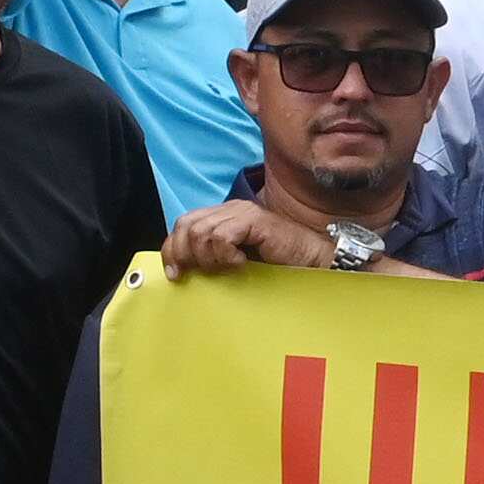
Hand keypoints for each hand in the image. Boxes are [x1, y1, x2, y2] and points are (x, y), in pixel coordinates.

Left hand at [162, 201, 339, 274]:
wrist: (310, 262)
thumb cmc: (276, 265)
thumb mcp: (233, 263)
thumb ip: (211, 258)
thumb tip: (182, 270)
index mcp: (222, 216)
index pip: (183, 224)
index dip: (172, 249)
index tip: (176, 275)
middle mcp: (229, 209)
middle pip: (186, 225)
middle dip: (185, 254)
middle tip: (199, 273)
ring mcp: (242, 212)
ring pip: (201, 232)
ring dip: (209, 258)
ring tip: (228, 267)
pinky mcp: (254, 219)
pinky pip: (221, 237)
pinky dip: (225, 256)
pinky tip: (241, 264)